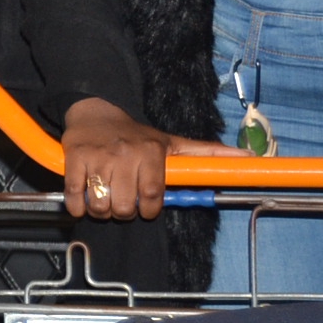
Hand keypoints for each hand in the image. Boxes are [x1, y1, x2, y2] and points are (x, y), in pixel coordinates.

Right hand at [59, 98, 224, 219]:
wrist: (94, 110)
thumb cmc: (135, 134)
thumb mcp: (170, 141)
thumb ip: (207, 153)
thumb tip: (248, 156)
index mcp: (151, 151)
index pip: (153, 194)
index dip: (149, 209)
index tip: (146, 209)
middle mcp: (125, 154)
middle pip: (125, 204)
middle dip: (123, 213)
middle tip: (122, 206)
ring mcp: (98, 157)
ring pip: (100, 203)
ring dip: (101, 212)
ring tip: (103, 205)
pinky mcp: (74, 158)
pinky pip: (75, 194)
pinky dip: (78, 207)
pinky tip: (83, 204)